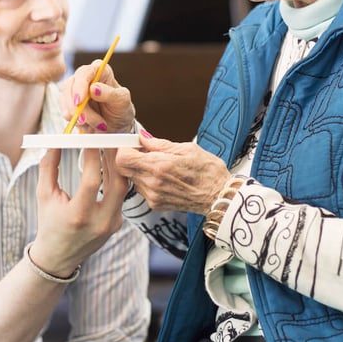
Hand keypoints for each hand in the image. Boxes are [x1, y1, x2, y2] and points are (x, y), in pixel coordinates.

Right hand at [30, 147, 127, 275]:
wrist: (58, 256)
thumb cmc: (48, 222)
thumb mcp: (43, 194)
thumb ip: (49, 166)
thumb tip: (57, 140)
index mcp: (78, 216)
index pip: (91, 180)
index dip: (92, 155)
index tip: (89, 136)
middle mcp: (99, 222)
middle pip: (117, 183)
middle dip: (113, 156)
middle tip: (107, 135)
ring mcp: (112, 224)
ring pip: (123, 188)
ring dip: (116, 165)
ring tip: (108, 146)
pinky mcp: (117, 224)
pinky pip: (121, 196)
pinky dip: (116, 178)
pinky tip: (110, 163)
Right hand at [60, 62, 135, 132]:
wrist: (116, 126)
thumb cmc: (120, 109)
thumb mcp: (122, 101)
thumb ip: (110, 93)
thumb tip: (94, 88)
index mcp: (100, 71)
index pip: (84, 72)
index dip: (80, 86)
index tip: (80, 101)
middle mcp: (84, 77)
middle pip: (70, 87)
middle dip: (78, 108)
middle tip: (89, 121)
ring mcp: (74, 90)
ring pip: (65, 101)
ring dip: (79, 117)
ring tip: (97, 124)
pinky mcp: (68, 103)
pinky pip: (65, 112)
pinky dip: (76, 121)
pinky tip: (89, 124)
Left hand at [115, 132, 230, 214]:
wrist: (219, 197)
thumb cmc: (208, 171)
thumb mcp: (186, 148)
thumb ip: (159, 144)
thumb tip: (142, 136)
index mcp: (160, 166)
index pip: (123, 158)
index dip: (125, 148)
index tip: (133, 144)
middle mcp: (153, 184)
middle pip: (123, 169)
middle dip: (130, 157)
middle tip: (144, 151)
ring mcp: (153, 196)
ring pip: (132, 178)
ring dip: (139, 169)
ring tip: (159, 164)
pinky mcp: (155, 205)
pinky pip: (141, 188)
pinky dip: (147, 180)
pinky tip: (163, 177)